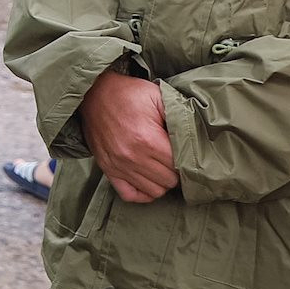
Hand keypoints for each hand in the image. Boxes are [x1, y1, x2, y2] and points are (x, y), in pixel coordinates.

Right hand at [78, 71, 177, 202]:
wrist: (93, 93)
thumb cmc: (128, 94)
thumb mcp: (158, 96)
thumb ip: (178, 117)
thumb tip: (195, 138)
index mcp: (147, 139)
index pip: (179, 166)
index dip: (186, 159)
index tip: (186, 151)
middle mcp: (131, 157)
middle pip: (169, 181)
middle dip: (176, 171)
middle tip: (175, 158)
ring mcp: (118, 165)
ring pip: (154, 191)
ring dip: (162, 181)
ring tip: (162, 167)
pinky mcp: (107, 169)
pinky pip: (130, 195)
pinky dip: (142, 192)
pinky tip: (147, 179)